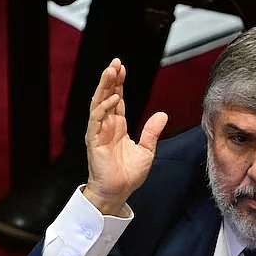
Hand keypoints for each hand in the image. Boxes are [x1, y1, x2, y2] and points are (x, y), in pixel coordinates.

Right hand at [83, 58, 167, 214]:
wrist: (118, 192)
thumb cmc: (128, 175)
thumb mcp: (146, 150)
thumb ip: (152, 131)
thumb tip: (162, 114)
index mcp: (117, 127)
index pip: (117, 99)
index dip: (118, 83)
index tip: (122, 68)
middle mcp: (106, 126)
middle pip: (106, 96)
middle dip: (110, 79)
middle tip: (115, 63)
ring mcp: (98, 132)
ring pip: (98, 103)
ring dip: (104, 86)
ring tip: (111, 71)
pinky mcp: (94, 140)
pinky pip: (97, 120)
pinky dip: (104, 107)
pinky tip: (113, 98)